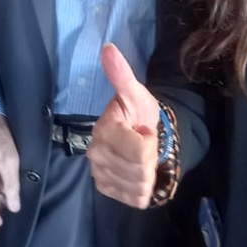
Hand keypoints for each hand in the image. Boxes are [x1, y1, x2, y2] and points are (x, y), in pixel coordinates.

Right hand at [87, 43, 159, 207]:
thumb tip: (108, 48)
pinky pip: (135, 198)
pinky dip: (142, 188)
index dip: (149, 139)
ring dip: (147, 173)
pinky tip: (136, 172)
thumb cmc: (138, 113)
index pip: (140, 149)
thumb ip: (122, 74)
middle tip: (143, 143)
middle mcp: (96, 154)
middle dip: (149, 158)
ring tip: (140, 156)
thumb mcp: (135, 93)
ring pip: (139, 185)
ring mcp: (100, 174)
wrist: (138, 134)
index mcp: (103, 130)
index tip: (142, 129)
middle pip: (140, 170)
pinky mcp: (107, 190)